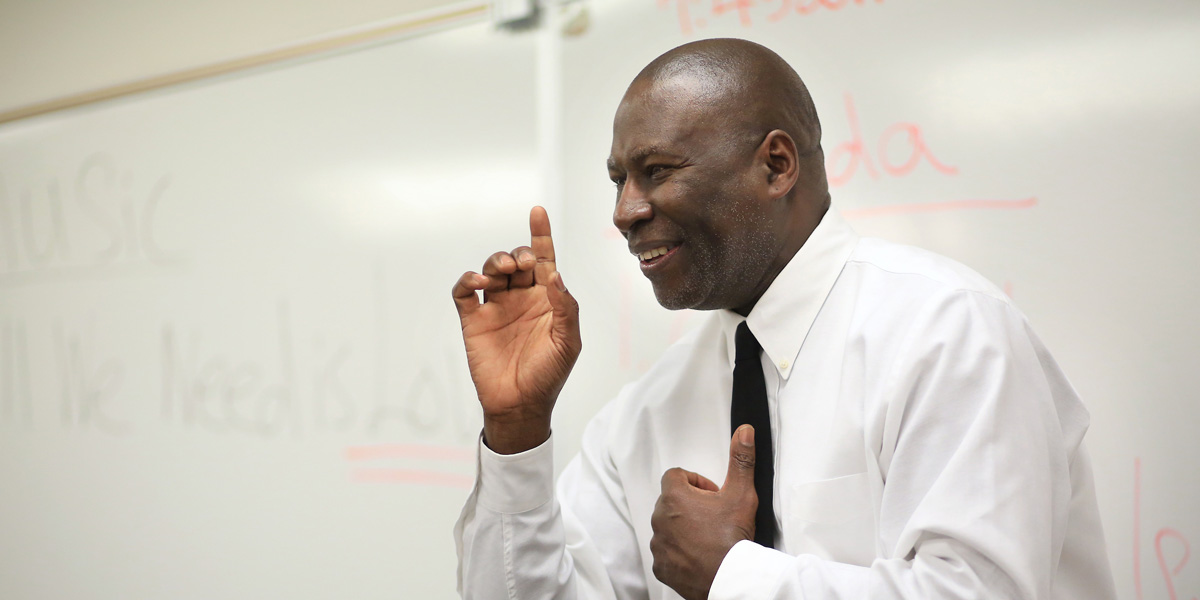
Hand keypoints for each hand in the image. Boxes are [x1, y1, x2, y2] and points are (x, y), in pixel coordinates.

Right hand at [451, 206, 580, 453]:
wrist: (521, 406)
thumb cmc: (549, 375)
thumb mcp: (568, 342)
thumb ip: (565, 307)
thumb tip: (555, 274)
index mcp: (546, 300)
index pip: (544, 260)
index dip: (541, 235)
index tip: (538, 211)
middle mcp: (521, 298)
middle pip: (517, 260)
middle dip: (520, 253)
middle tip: (522, 264)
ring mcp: (496, 308)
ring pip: (492, 270)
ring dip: (496, 262)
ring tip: (503, 271)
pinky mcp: (473, 320)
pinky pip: (465, 292)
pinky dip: (468, 280)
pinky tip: (479, 282)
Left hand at [650, 425, 758, 599]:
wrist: (731, 578)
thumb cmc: (733, 538)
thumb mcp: (741, 493)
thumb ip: (740, 460)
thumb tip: (744, 432)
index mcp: (674, 497)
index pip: (675, 476)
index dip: (695, 482)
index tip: (712, 494)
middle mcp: (660, 519)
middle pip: (671, 501)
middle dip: (690, 504)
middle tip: (714, 515)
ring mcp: (659, 545)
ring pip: (668, 527)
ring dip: (683, 527)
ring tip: (708, 536)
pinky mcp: (662, 566)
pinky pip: (666, 553)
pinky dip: (679, 552)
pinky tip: (699, 554)